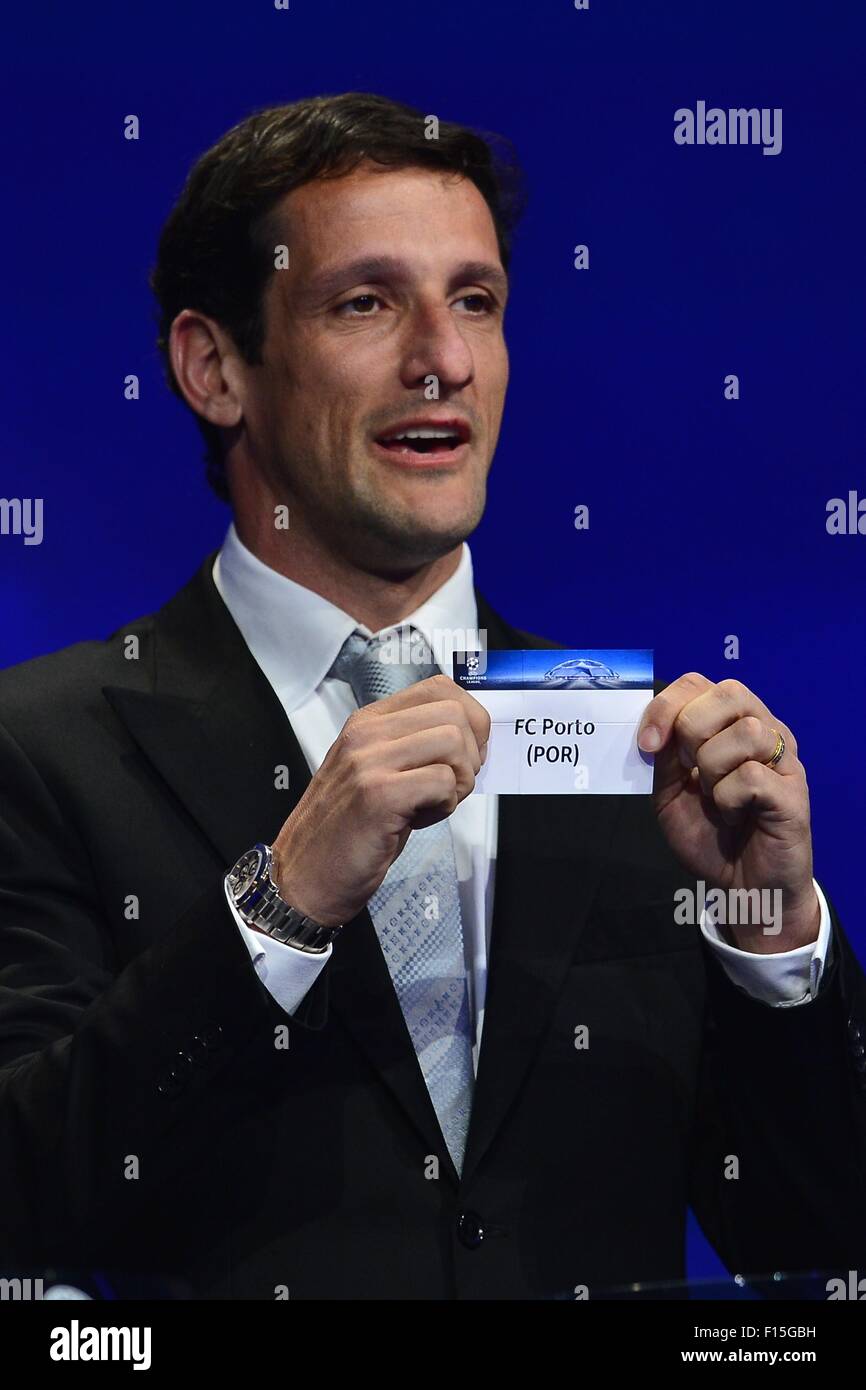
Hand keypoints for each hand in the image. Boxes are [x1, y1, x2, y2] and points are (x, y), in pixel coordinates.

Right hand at [270, 674, 489, 927]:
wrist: (306, 875)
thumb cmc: (349, 829)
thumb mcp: (377, 772)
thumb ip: (414, 746)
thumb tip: (473, 736)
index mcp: (368, 722)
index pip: (439, 688)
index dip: (469, 720)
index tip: (464, 754)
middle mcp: (366, 733)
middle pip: (455, 714)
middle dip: (471, 754)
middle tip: (451, 787)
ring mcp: (369, 761)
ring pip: (454, 743)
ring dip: (459, 781)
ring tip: (432, 804)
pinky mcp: (379, 795)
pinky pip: (444, 782)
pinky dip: (445, 806)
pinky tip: (417, 820)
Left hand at [637, 674, 818, 951]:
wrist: (742, 887)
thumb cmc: (710, 836)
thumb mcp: (671, 794)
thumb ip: (664, 758)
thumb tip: (657, 729)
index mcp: (729, 724)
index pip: (698, 683)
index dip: (666, 706)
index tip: (647, 744)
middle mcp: (762, 730)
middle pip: (728, 692)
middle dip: (693, 731)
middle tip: (690, 771)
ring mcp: (782, 759)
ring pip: (745, 732)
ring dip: (713, 770)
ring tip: (718, 798)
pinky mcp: (793, 791)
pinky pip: (752, 775)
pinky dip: (730, 799)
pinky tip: (735, 816)